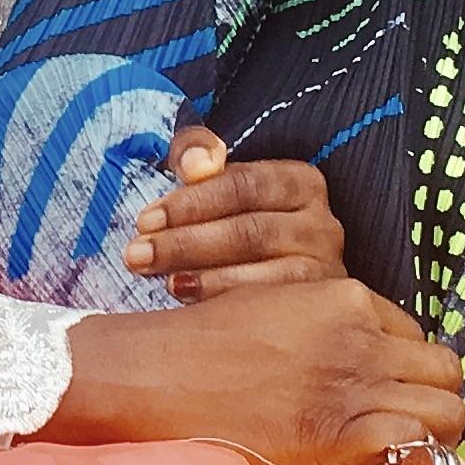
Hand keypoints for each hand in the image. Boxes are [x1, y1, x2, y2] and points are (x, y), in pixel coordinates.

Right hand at [47, 279, 464, 464]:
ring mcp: (355, 381)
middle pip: (444, 369)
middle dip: (432, 399)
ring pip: (447, 407)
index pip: (413, 336)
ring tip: (400, 454)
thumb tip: (354, 370)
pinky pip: (415, 441)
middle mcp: (361, 334)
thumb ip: (324, 330)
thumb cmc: (198, 348)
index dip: (402, 370)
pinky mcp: (341, 430)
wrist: (154, 375)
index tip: (379, 396)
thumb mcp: (272, 312)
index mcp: (345, 298)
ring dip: (432, 433)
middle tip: (405, 428)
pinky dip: (410, 460)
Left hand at [127, 126, 346, 298]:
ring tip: (163, 282)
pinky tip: (193, 306)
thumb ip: (198, 154)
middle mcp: (322, 225)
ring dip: (206, 279)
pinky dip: (229, 306)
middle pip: (251, 232)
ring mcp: (325, 271)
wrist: (278, 270)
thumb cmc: (236, 219)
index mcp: (299, 183)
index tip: (146, 220)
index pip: (243, 186)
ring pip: (265, 276)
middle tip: (138, 255)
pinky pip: (272, 310)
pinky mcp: (318, 308)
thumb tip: (192, 165)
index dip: (191, 203)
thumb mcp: (218, 178)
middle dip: (187, 244)